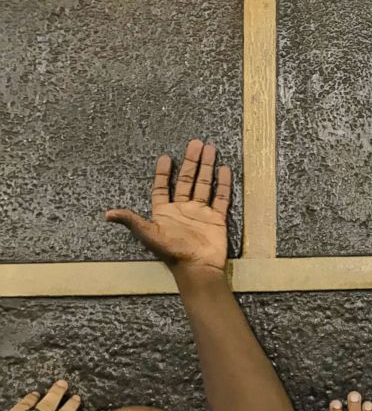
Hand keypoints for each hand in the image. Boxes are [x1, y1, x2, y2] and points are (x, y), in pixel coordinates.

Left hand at [106, 139, 230, 274]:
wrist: (198, 267)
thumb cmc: (173, 252)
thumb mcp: (149, 234)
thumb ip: (132, 221)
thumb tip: (107, 214)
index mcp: (165, 212)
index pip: (163, 188)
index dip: (163, 173)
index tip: (166, 157)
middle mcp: (183, 209)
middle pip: (187, 180)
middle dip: (191, 161)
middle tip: (195, 143)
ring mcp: (201, 213)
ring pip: (204, 185)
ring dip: (207, 167)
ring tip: (210, 149)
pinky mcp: (217, 218)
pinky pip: (221, 198)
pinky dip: (222, 184)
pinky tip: (224, 170)